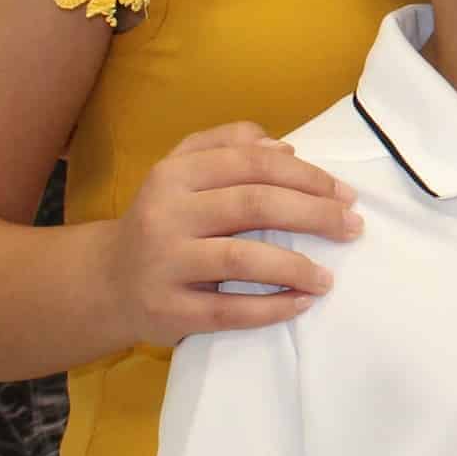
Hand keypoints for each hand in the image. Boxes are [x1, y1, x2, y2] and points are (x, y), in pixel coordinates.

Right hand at [105, 121, 360, 345]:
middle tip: (352, 228)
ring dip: (295, 266)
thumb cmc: (161, 219)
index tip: (345, 194)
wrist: (105, 282)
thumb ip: (227, 144)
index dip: (306, 175)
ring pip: (241, 258)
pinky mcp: (168, 310)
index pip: (253, 163)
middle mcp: (166, 213)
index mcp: (175, 174)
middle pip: (254, 204)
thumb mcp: (181, 170)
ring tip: (328, 277)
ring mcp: (165, 263)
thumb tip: (286, 147)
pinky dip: (271, 308)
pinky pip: (228, 311)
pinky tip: (301, 303)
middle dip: (314, 215)